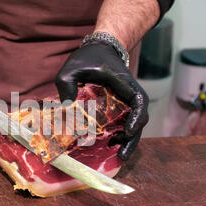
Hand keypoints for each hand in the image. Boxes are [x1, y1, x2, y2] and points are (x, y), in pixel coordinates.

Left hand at [55, 40, 148, 160]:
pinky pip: (125, 122)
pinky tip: (110, 145)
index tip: (128, 132)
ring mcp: (127, 100)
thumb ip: (66, 85)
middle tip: (122, 156)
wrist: (100, 49)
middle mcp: (129, 93)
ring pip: (134, 123)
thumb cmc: (87, 58)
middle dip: (133, 139)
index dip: (136, 118)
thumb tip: (65, 111)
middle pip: (140, 118)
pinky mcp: (121, 106)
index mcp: (123, 82)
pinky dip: (121, 134)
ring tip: (118, 156)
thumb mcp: (71, 68)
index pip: (138, 101)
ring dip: (128, 140)